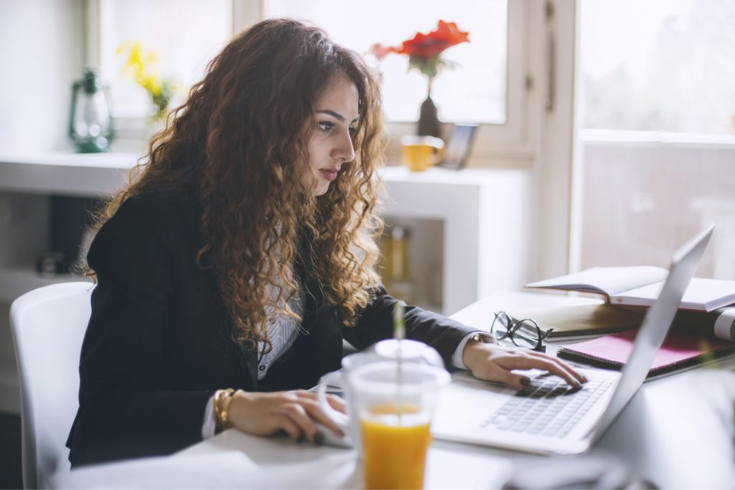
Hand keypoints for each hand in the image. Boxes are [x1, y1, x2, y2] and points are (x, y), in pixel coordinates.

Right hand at [228, 389, 345, 443]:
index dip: (339, 406)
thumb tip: (327, 425)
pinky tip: (298, 439)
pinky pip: (286, 422)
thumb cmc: (268, 409)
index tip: (352, 415)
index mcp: (300, 395)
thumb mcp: (289, 407)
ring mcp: (283, 406)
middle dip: (331, 418)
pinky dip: (294, 431)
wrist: (241, 407)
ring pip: (302, 412)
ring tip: (320, 438)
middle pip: (317, 405)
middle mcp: (293, 398)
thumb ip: (306, 413)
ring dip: (312, 426)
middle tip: (343, 431)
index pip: (324, 397)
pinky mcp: (272, 416)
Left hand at [462, 342, 587, 388]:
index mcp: (520, 358)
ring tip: (578, 377)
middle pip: (553, 361)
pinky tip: (562, 371)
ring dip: (565, 368)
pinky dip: (557, 365)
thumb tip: (527, 382)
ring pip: (550, 359)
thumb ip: (509, 378)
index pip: (547, 365)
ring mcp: (526, 354)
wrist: (475, 351)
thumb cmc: (482, 363)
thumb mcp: (491, 373)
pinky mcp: (525, 356)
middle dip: (570, 371)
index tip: (573, 383)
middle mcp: (525, 354)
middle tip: (583, 382)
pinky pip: (545, 360)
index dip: (562, 374)